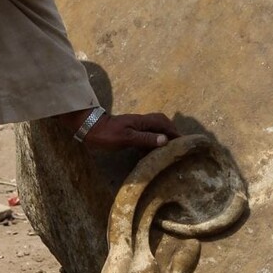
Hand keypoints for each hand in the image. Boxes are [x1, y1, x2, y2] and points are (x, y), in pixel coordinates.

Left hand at [62, 109, 180, 149]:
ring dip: (162, 135)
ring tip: (168, 147)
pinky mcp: (128, 131)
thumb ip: (145, 139)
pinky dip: (151, 140)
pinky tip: (149, 151)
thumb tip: (165, 140)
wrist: (88, 129)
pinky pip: (145, 134)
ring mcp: (134, 125)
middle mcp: (140, 121)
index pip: (163, 124)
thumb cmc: (106, 134)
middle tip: (178, 143)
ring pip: (153, 128)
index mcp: (142, 121)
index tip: (184, 140)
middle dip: (171, 130)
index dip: (174, 131)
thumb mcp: (126, 138)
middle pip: (160, 122)